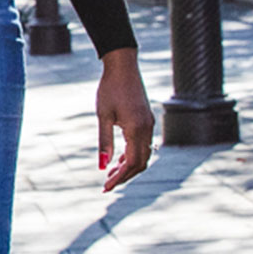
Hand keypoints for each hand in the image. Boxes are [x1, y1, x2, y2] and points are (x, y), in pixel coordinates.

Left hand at [97, 49, 153, 190]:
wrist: (123, 66)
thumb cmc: (109, 89)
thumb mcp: (103, 116)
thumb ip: (104, 142)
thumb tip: (103, 166)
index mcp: (137, 129)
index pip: (131, 163)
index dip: (120, 178)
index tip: (106, 187)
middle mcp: (147, 129)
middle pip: (141, 162)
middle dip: (125, 175)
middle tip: (107, 183)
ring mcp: (149, 124)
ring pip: (144, 154)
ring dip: (129, 166)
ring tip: (111, 172)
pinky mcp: (147, 120)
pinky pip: (144, 144)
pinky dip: (133, 154)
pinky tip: (119, 158)